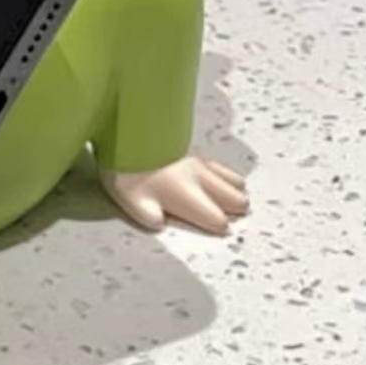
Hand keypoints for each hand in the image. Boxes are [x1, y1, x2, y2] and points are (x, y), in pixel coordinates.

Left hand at [98, 156, 248, 234]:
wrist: (130, 133)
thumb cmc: (130, 169)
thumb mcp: (134, 202)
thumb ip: (152, 218)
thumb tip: (161, 225)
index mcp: (188, 198)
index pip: (217, 219)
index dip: (219, 228)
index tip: (218, 231)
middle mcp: (200, 181)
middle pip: (235, 201)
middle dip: (235, 212)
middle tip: (226, 218)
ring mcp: (200, 164)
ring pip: (234, 182)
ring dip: (234, 193)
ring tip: (232, 201)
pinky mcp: (195, 151)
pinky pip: (221, 166)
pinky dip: (228, 176)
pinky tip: (226, 178)